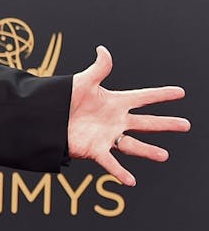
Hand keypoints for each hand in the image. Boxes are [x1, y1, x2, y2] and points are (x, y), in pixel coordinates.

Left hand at [67, 46, 189, 186]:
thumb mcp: (82, 82)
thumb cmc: (62, 98)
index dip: (161, 94)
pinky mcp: (94, 150)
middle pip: (146, 123)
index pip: (143, 97)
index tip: (180, 92)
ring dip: (148, 151)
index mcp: (114, 102)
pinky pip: (110, 162)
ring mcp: (107, 136)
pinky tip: (131, 181)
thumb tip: (103, 49)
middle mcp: (115, 120)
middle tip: (186, 125)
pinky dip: (120, 172)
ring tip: (164, 156)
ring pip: (133, 145)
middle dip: (166, 124)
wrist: (44, 118)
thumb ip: (97, 69)